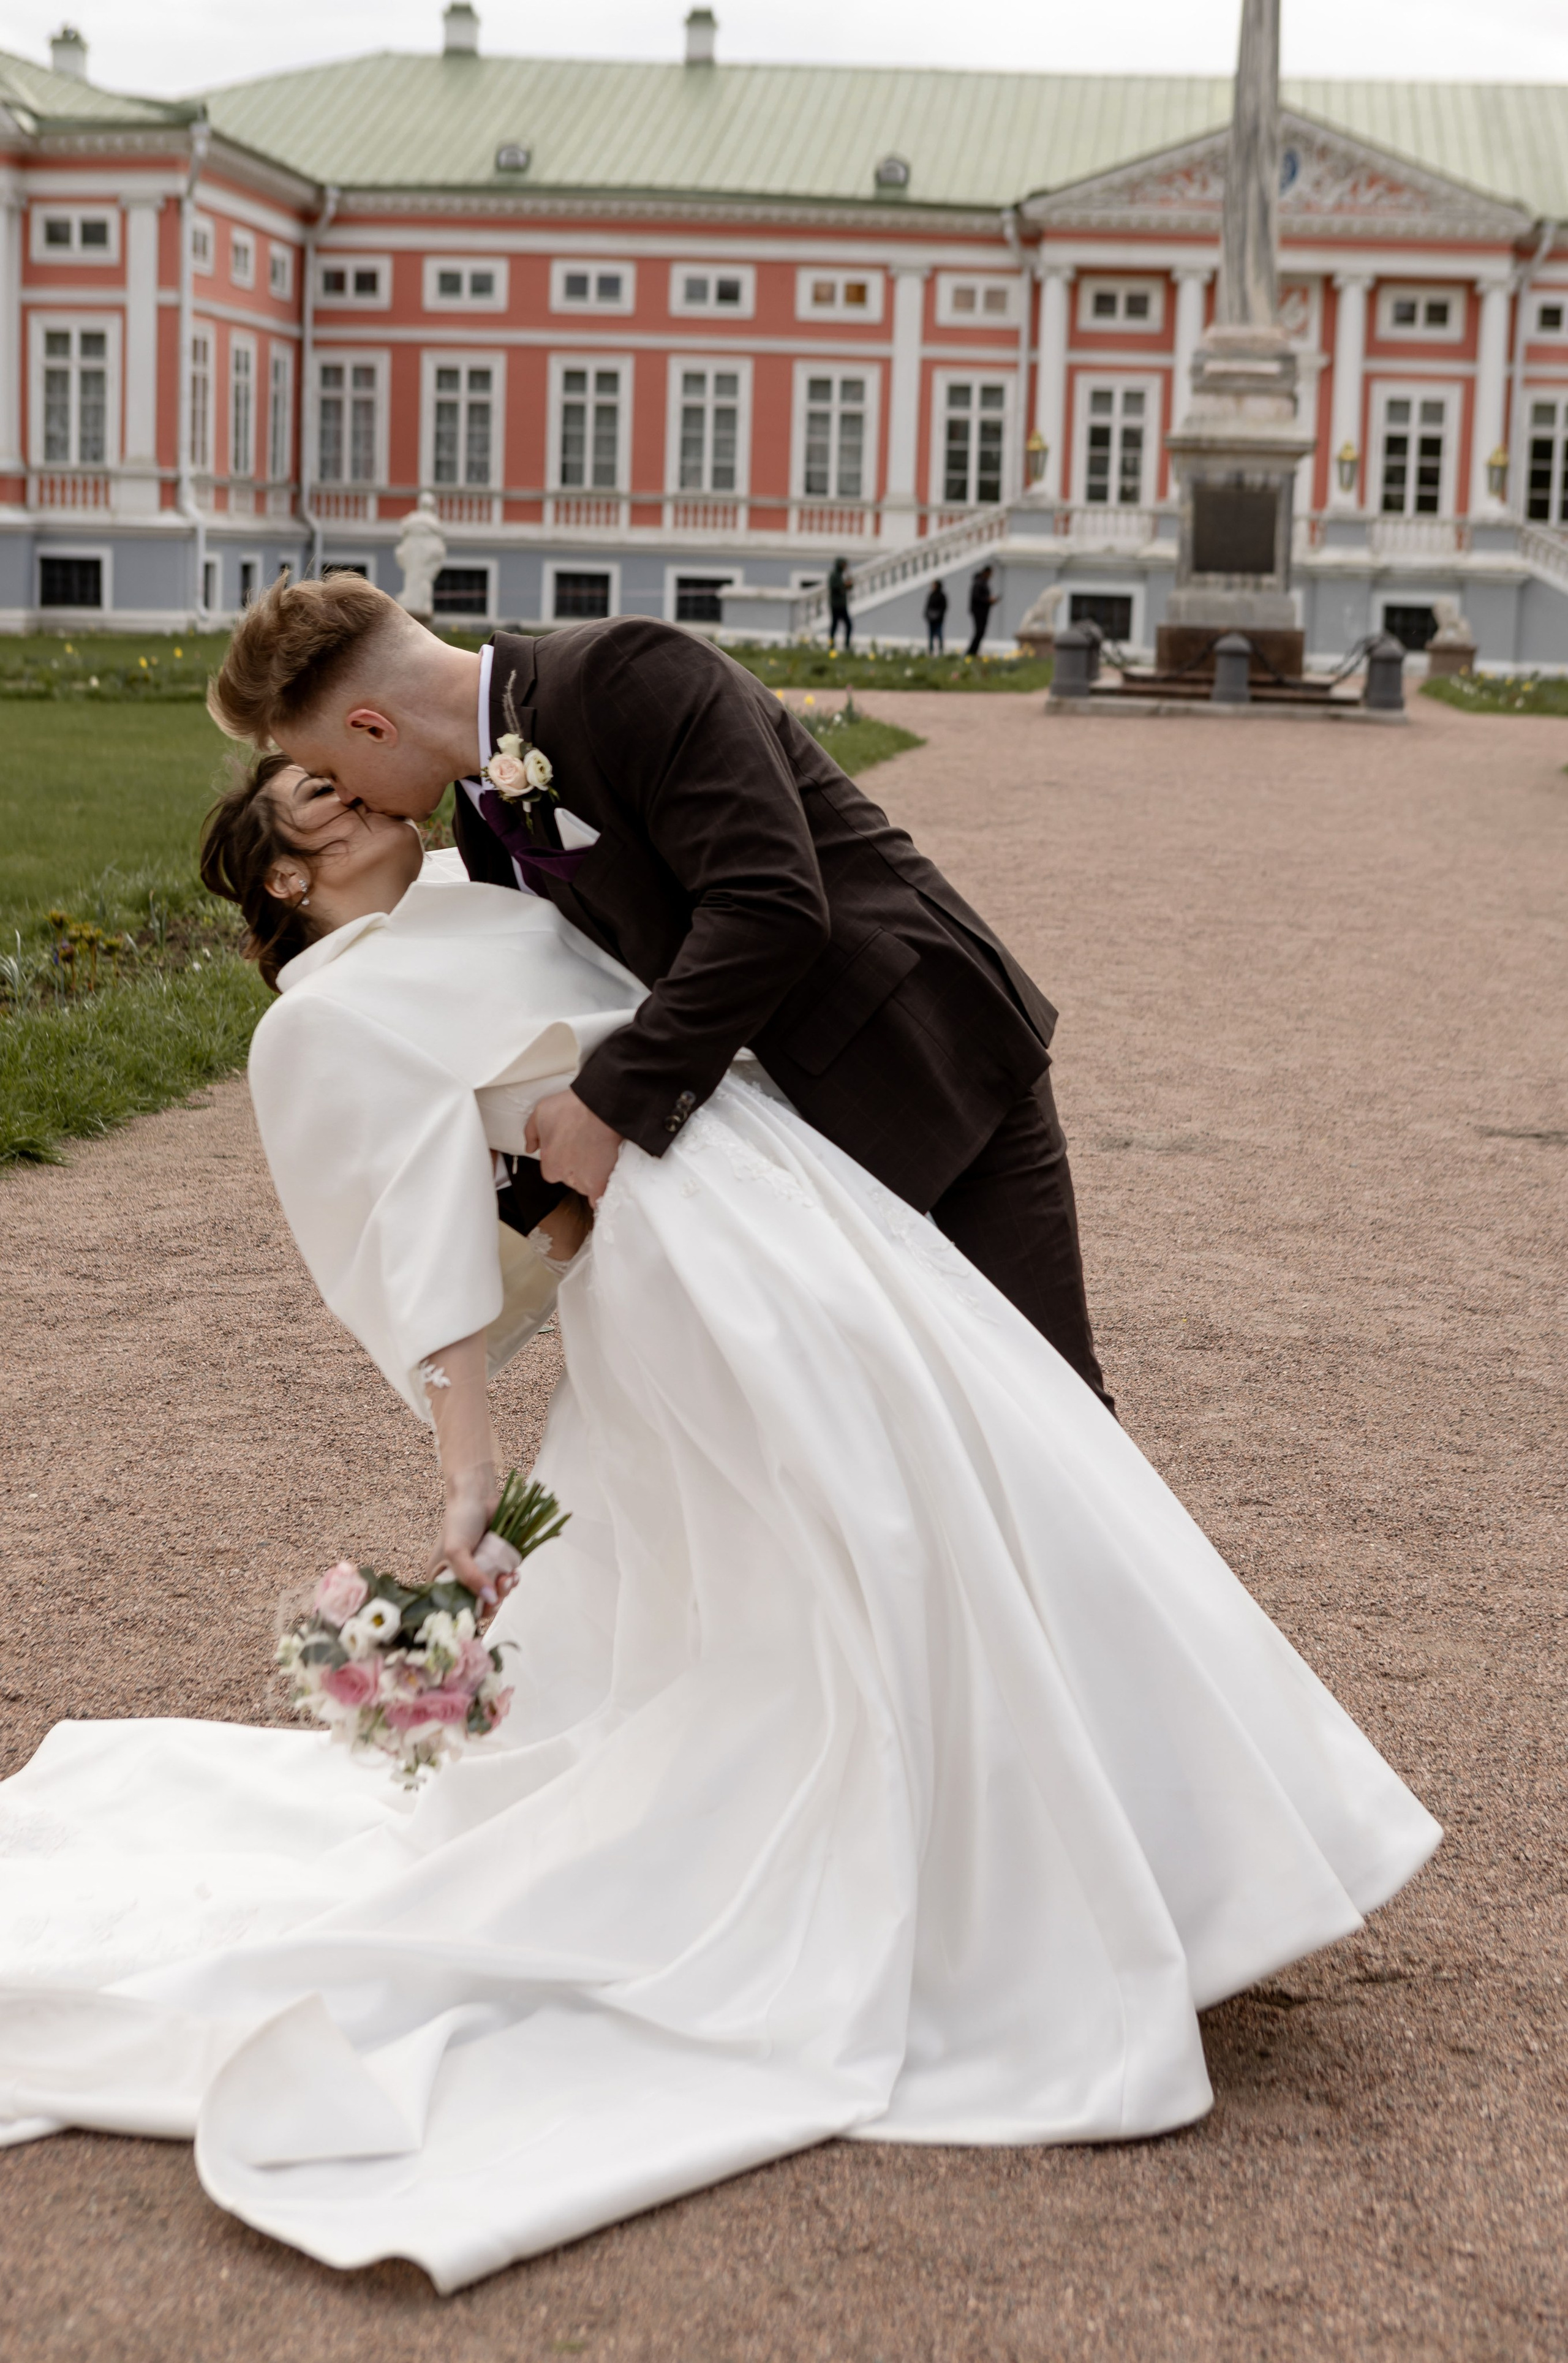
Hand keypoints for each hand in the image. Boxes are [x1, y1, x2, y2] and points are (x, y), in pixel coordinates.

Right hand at [423, 1462, 499, 1602]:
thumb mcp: (457, 1551)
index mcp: (442, 1579)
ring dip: (504, 1590)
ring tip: (509, 1578)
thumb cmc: (460, 1520)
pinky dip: (511, 1581)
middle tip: (501, 1586)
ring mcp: (480, 1571)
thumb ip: (470, 1577)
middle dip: (492, 1600)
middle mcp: (460, 1578)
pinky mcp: (496, 1564)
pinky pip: (504, 1581)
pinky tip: (514, 1574)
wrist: (478, 1495)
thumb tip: (490, 1599)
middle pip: (477, 1604)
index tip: (486, 1604)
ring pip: (493, 1594)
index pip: (455, 1607)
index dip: (472, 1611)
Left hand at [525, 1089, 623, 1207]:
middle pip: (569, 1179)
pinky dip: (599, 1193)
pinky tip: (602, 1185)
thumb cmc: (571, 1108)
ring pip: (585, 1186)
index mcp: (549, 1163)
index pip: (552, 1170)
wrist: (601, 1109)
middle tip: (587, 1150)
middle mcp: (564, 1177)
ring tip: (599, 1157)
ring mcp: (583, 1183)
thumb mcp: (541, 1112)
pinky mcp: (600, 1184)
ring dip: (591, 1177)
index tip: (571, 1149)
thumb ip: (531, 1133)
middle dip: (576, 1169)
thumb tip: (529, 1148)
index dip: (562, 1160)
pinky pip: (598, 1197)